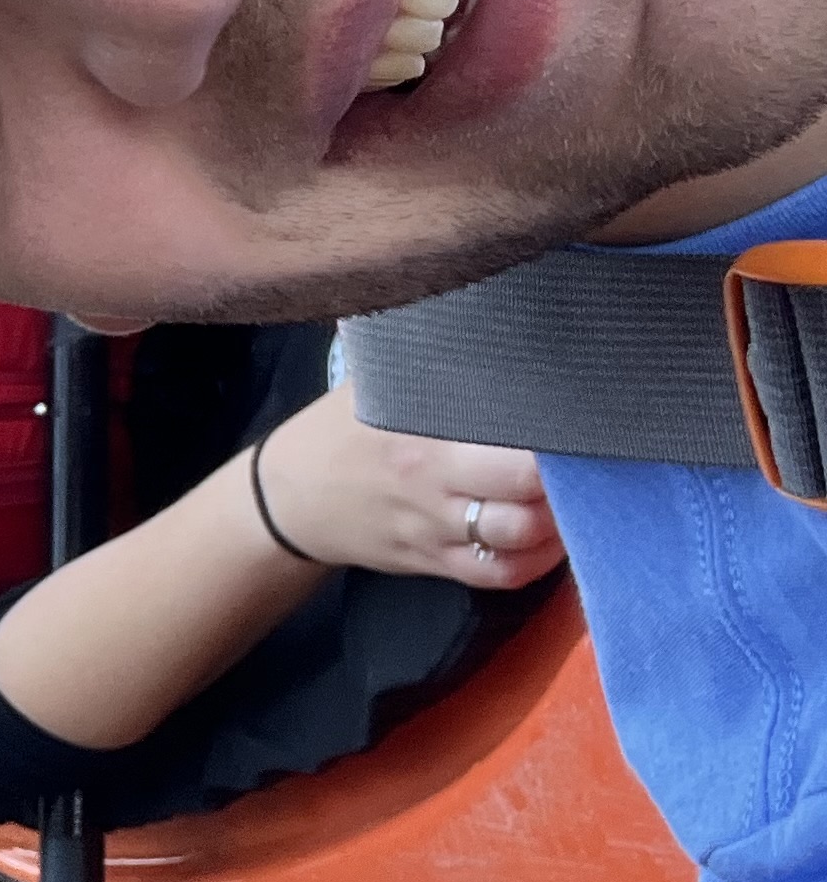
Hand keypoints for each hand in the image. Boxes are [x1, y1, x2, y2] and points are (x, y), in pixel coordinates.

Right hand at [253, 386, 563, 589]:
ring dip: (561, 522)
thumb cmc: (340, 428)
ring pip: (518, 540)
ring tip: (582, 496)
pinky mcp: (433, 563)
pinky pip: (497, 574)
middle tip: (594, 457)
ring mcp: (433, 532)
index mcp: (420, 438)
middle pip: (524, 495)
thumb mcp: (375, 382)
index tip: (588, 415)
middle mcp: (431, 488)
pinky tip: (554, 536)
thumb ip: (436, 358)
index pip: (508, 440)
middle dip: (570, 480)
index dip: (558, 433)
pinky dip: (535, 561)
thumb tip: (489, 307)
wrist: (286, 498)